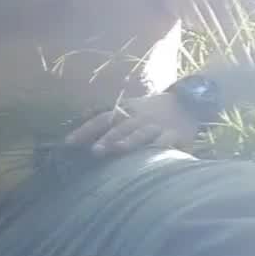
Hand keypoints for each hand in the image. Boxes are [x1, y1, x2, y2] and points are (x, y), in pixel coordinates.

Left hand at [65, 92, 200, 156]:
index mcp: (124, 112)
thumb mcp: (127, 106)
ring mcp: (156, 126)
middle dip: (106, 138)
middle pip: (119, 127)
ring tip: (118, 149)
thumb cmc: (149, 109)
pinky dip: (160, 146)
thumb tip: (81, 114)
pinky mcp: (174, 134)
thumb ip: (104, 111)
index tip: (67, 143)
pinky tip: (153, 153)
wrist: (187, 102)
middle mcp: (138, 119)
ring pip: (141, 133)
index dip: (84, 131)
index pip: (100, 120)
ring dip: (129, 141)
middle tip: (93, 151)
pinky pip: (166, 141)